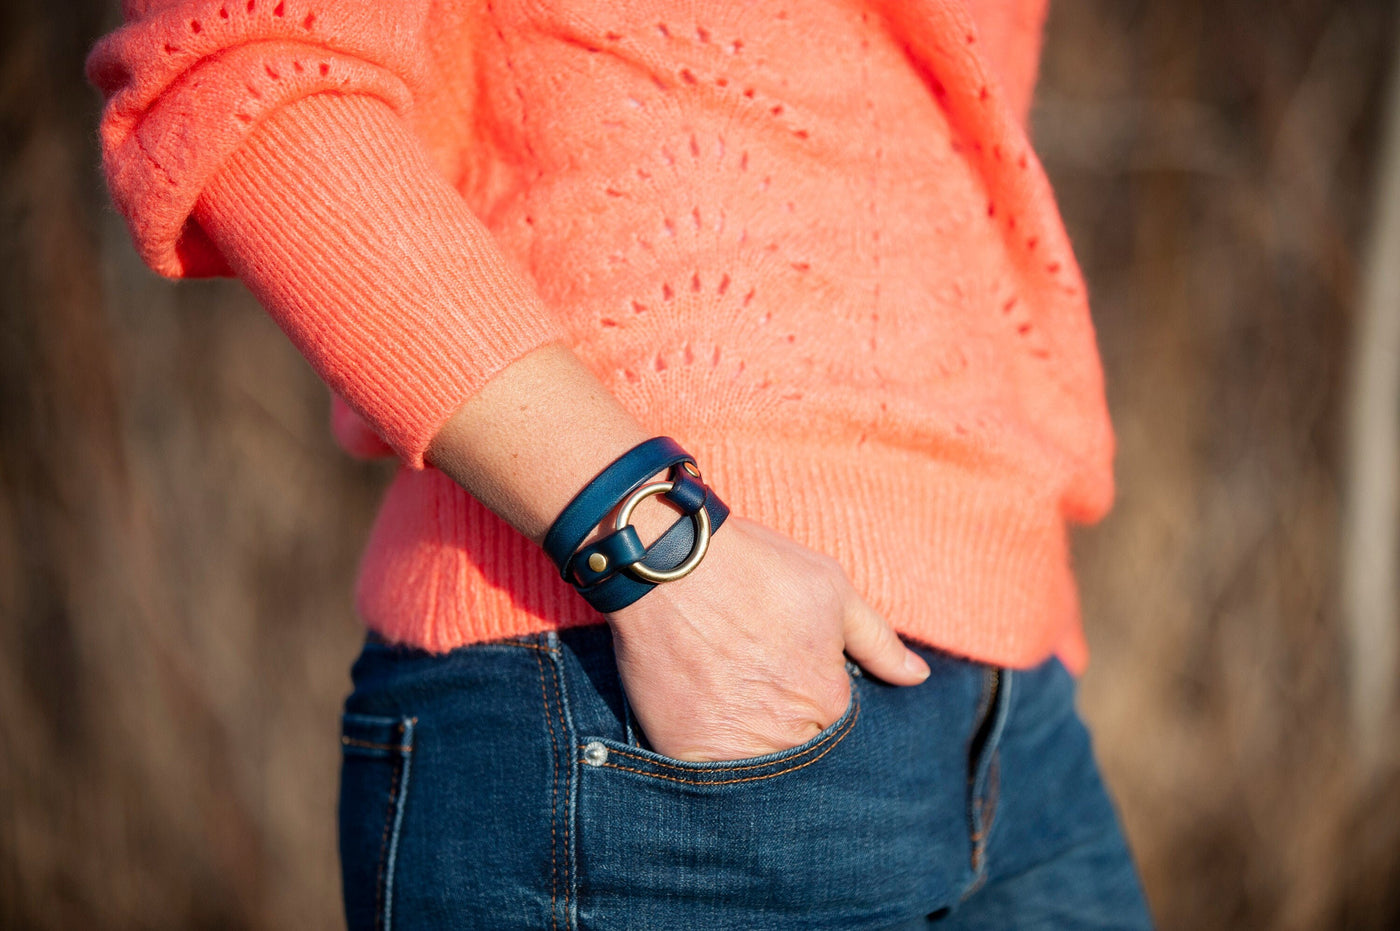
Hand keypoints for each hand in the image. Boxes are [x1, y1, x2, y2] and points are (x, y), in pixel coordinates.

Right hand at [606, 515, 930, 761]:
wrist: (669, 563)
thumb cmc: (755, 568)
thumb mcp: (830, 589)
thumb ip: (878, 640)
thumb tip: (917, 677)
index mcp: (830, 701)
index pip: (832, 725)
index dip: (809, 699)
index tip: (782, 673)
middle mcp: (790, 735)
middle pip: (793, 751)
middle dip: (781, 727)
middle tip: (749, 683)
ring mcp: (737, 749)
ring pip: (753, 767)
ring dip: (744, 745)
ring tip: (722, 695)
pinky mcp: (689, 753)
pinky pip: (706, 777)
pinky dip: (705, 758)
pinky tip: (696, 714)